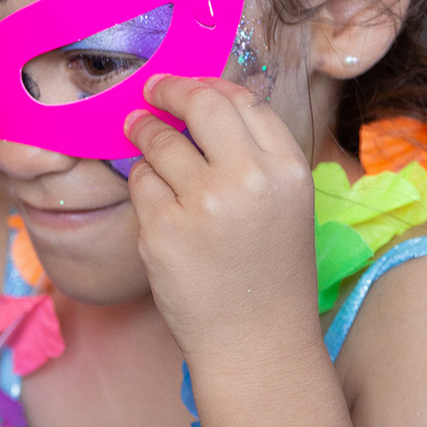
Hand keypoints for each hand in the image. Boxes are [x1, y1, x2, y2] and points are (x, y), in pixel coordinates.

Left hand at [125, 75, 318, 362]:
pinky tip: (154, 201)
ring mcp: (203, 204)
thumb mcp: (285, 204)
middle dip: (169, 88)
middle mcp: (249, 179)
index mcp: (288, 169)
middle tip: (151, 90)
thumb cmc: (269, 272)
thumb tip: (203, 99)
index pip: (243, 100)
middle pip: (200, 103)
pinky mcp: (163, 230)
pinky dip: (142, 184)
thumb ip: (254, 153)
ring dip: (144, 133)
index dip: (210, 85)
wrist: (255, 341)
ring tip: (139, 134)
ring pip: (159, 141)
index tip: (188, 85)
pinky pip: (139, 182)